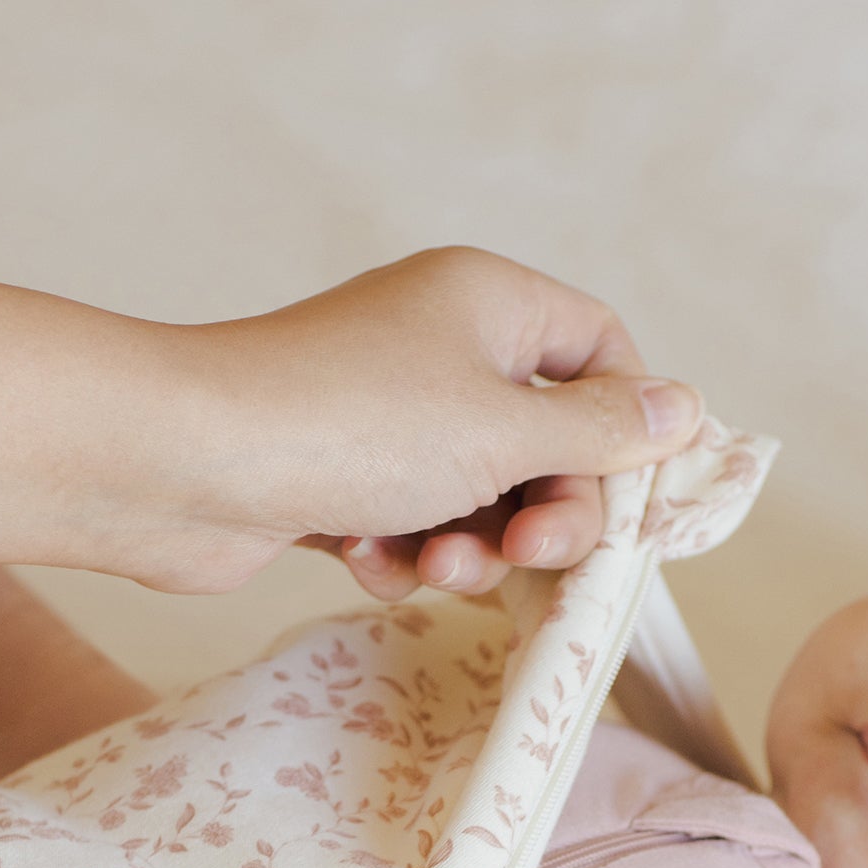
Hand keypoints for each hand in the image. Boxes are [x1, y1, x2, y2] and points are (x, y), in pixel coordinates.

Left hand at [172, 246, 702, 599]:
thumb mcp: (503, 431)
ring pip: (479, 497)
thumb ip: (600, 431)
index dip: (625, 426)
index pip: (600, 350)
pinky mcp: (338, 476)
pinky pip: (411, 524)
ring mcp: (386, 413)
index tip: (628, 495)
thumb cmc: (347, 427)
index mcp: (489, 303)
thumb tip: (683, 409)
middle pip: (546, 440)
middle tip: (529, 554)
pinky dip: (403, 554)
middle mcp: (439, 346)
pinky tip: (367, 561)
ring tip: (431, 564)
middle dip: (545, 511)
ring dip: (471, 547)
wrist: (184, 466)